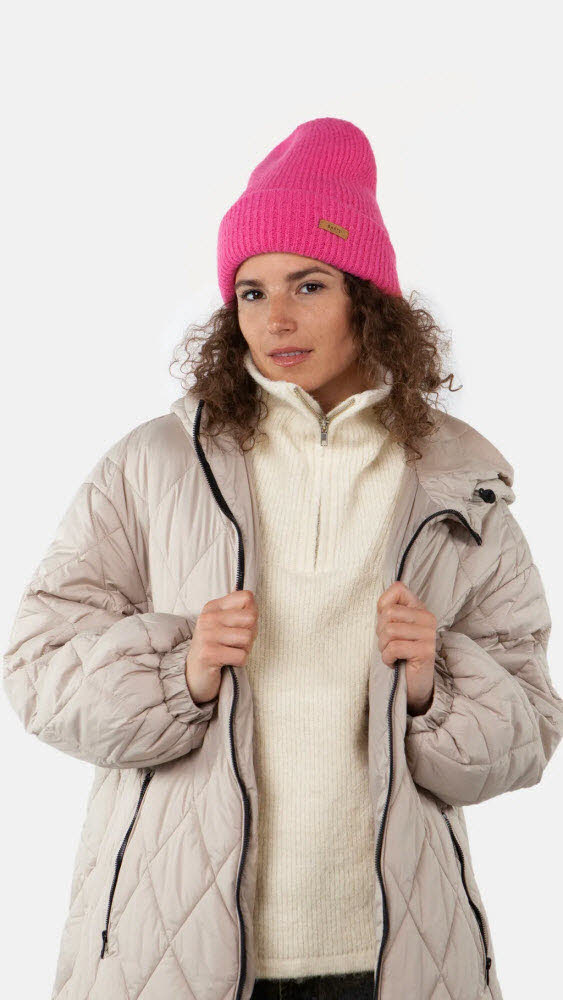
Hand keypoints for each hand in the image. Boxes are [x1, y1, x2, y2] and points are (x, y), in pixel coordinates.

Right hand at [185, 589, 258, 704]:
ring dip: (245, 649)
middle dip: (251, 633)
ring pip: (247, 637)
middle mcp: (208, 618)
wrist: (194, 674)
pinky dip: (240, 662)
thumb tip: (252, 600)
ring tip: (231, 652)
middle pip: (251, 617)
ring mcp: (206, 635)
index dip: (252, 614)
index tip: (241, 626)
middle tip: (237, 642)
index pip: (247, 597)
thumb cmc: (217, 647)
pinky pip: (242, 656)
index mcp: (213, 607)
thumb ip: (240, 611)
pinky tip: (228, 662)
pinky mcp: (208, 654)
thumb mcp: (225, 624)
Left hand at [376, 581, 436, 715]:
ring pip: (389, 631)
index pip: (398, 589)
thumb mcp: (393, 628)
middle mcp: (427, 618)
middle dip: (380, 632)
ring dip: (383, 647)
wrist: (413, 685)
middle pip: (388, 613)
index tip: (386, 623)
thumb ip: (389, 610)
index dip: (383, 606)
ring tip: (392, 654)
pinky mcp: (425, 651)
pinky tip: (394, 662)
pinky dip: (387, 658)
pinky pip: (394, 648)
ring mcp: (428, 635)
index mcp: (420, 608)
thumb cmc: (400, 654)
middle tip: (388, 644)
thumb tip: (387, 595)